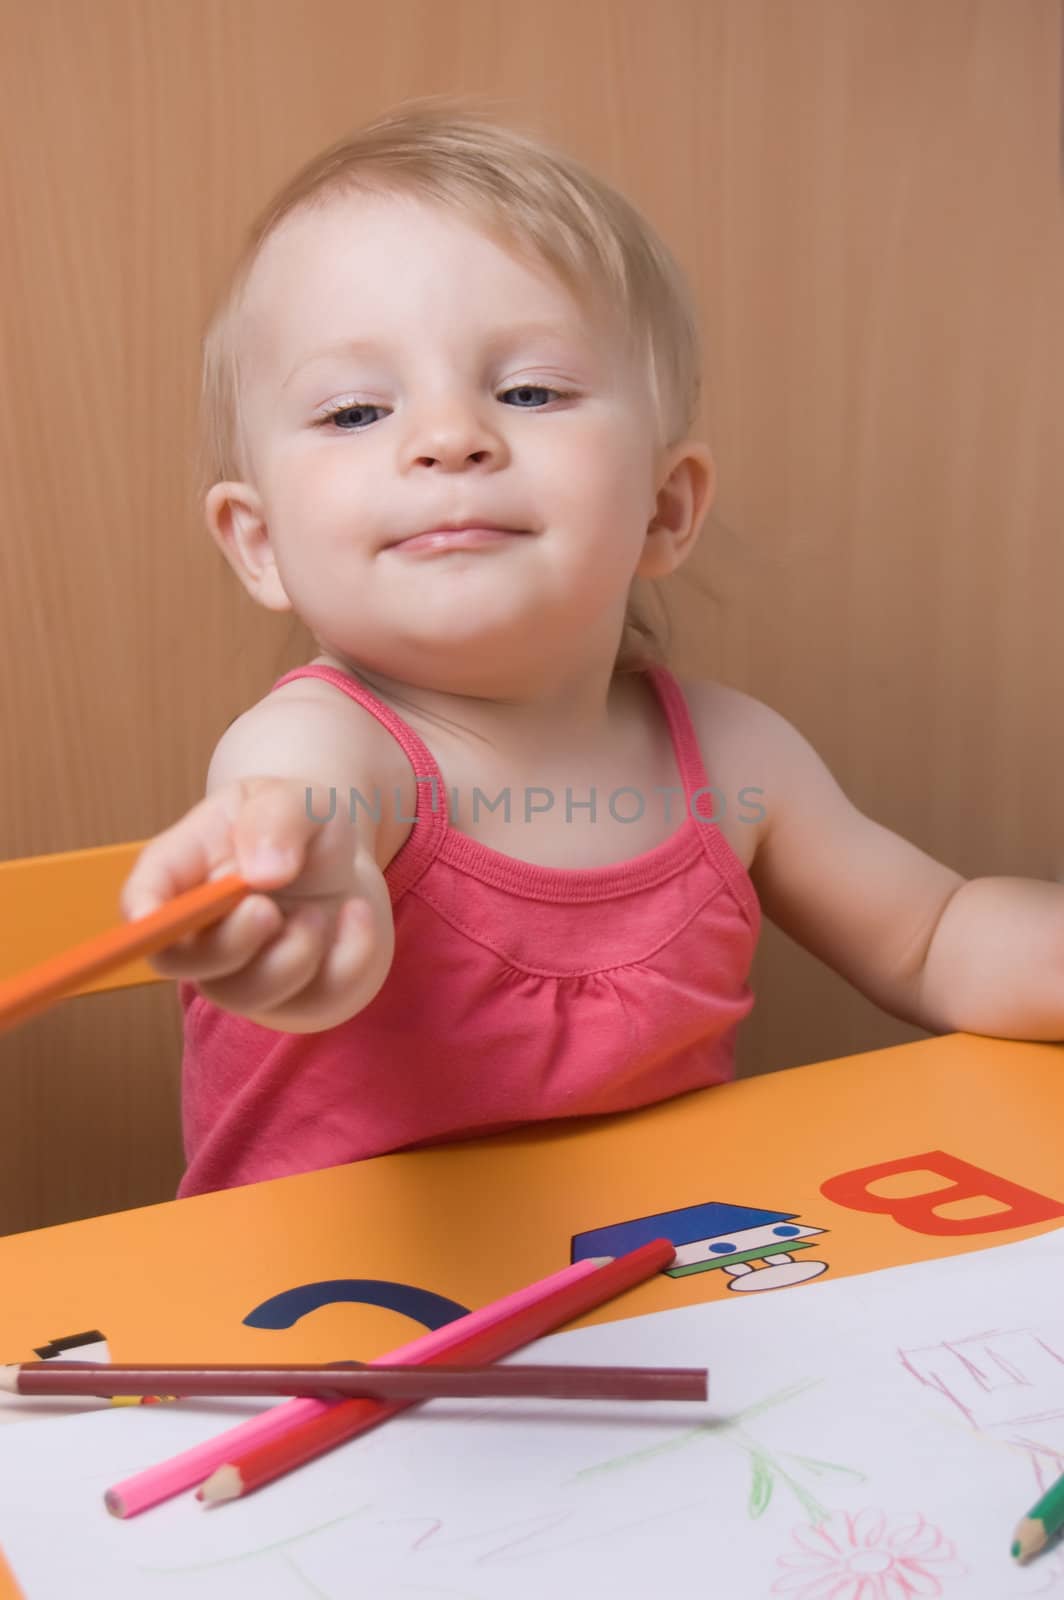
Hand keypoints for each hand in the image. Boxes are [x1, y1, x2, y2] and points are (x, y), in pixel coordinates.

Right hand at [120, 777, 387, 1028]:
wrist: (345, 865)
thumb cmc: (300, 829)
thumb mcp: (295, 798)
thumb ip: (277, 818)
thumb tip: (264, 873)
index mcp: (184, 872)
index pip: (140, 900)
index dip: (141, 914)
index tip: (154, 918)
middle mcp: (200, 932)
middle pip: (179, 962)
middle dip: (228, 941)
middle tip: (268, 908)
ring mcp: (242, 974)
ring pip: (247, 994)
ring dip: (294, 952)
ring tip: (319, 910)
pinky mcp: (295, 1001)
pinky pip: (319, 1000)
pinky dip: (351, 954)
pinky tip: (354, 915)